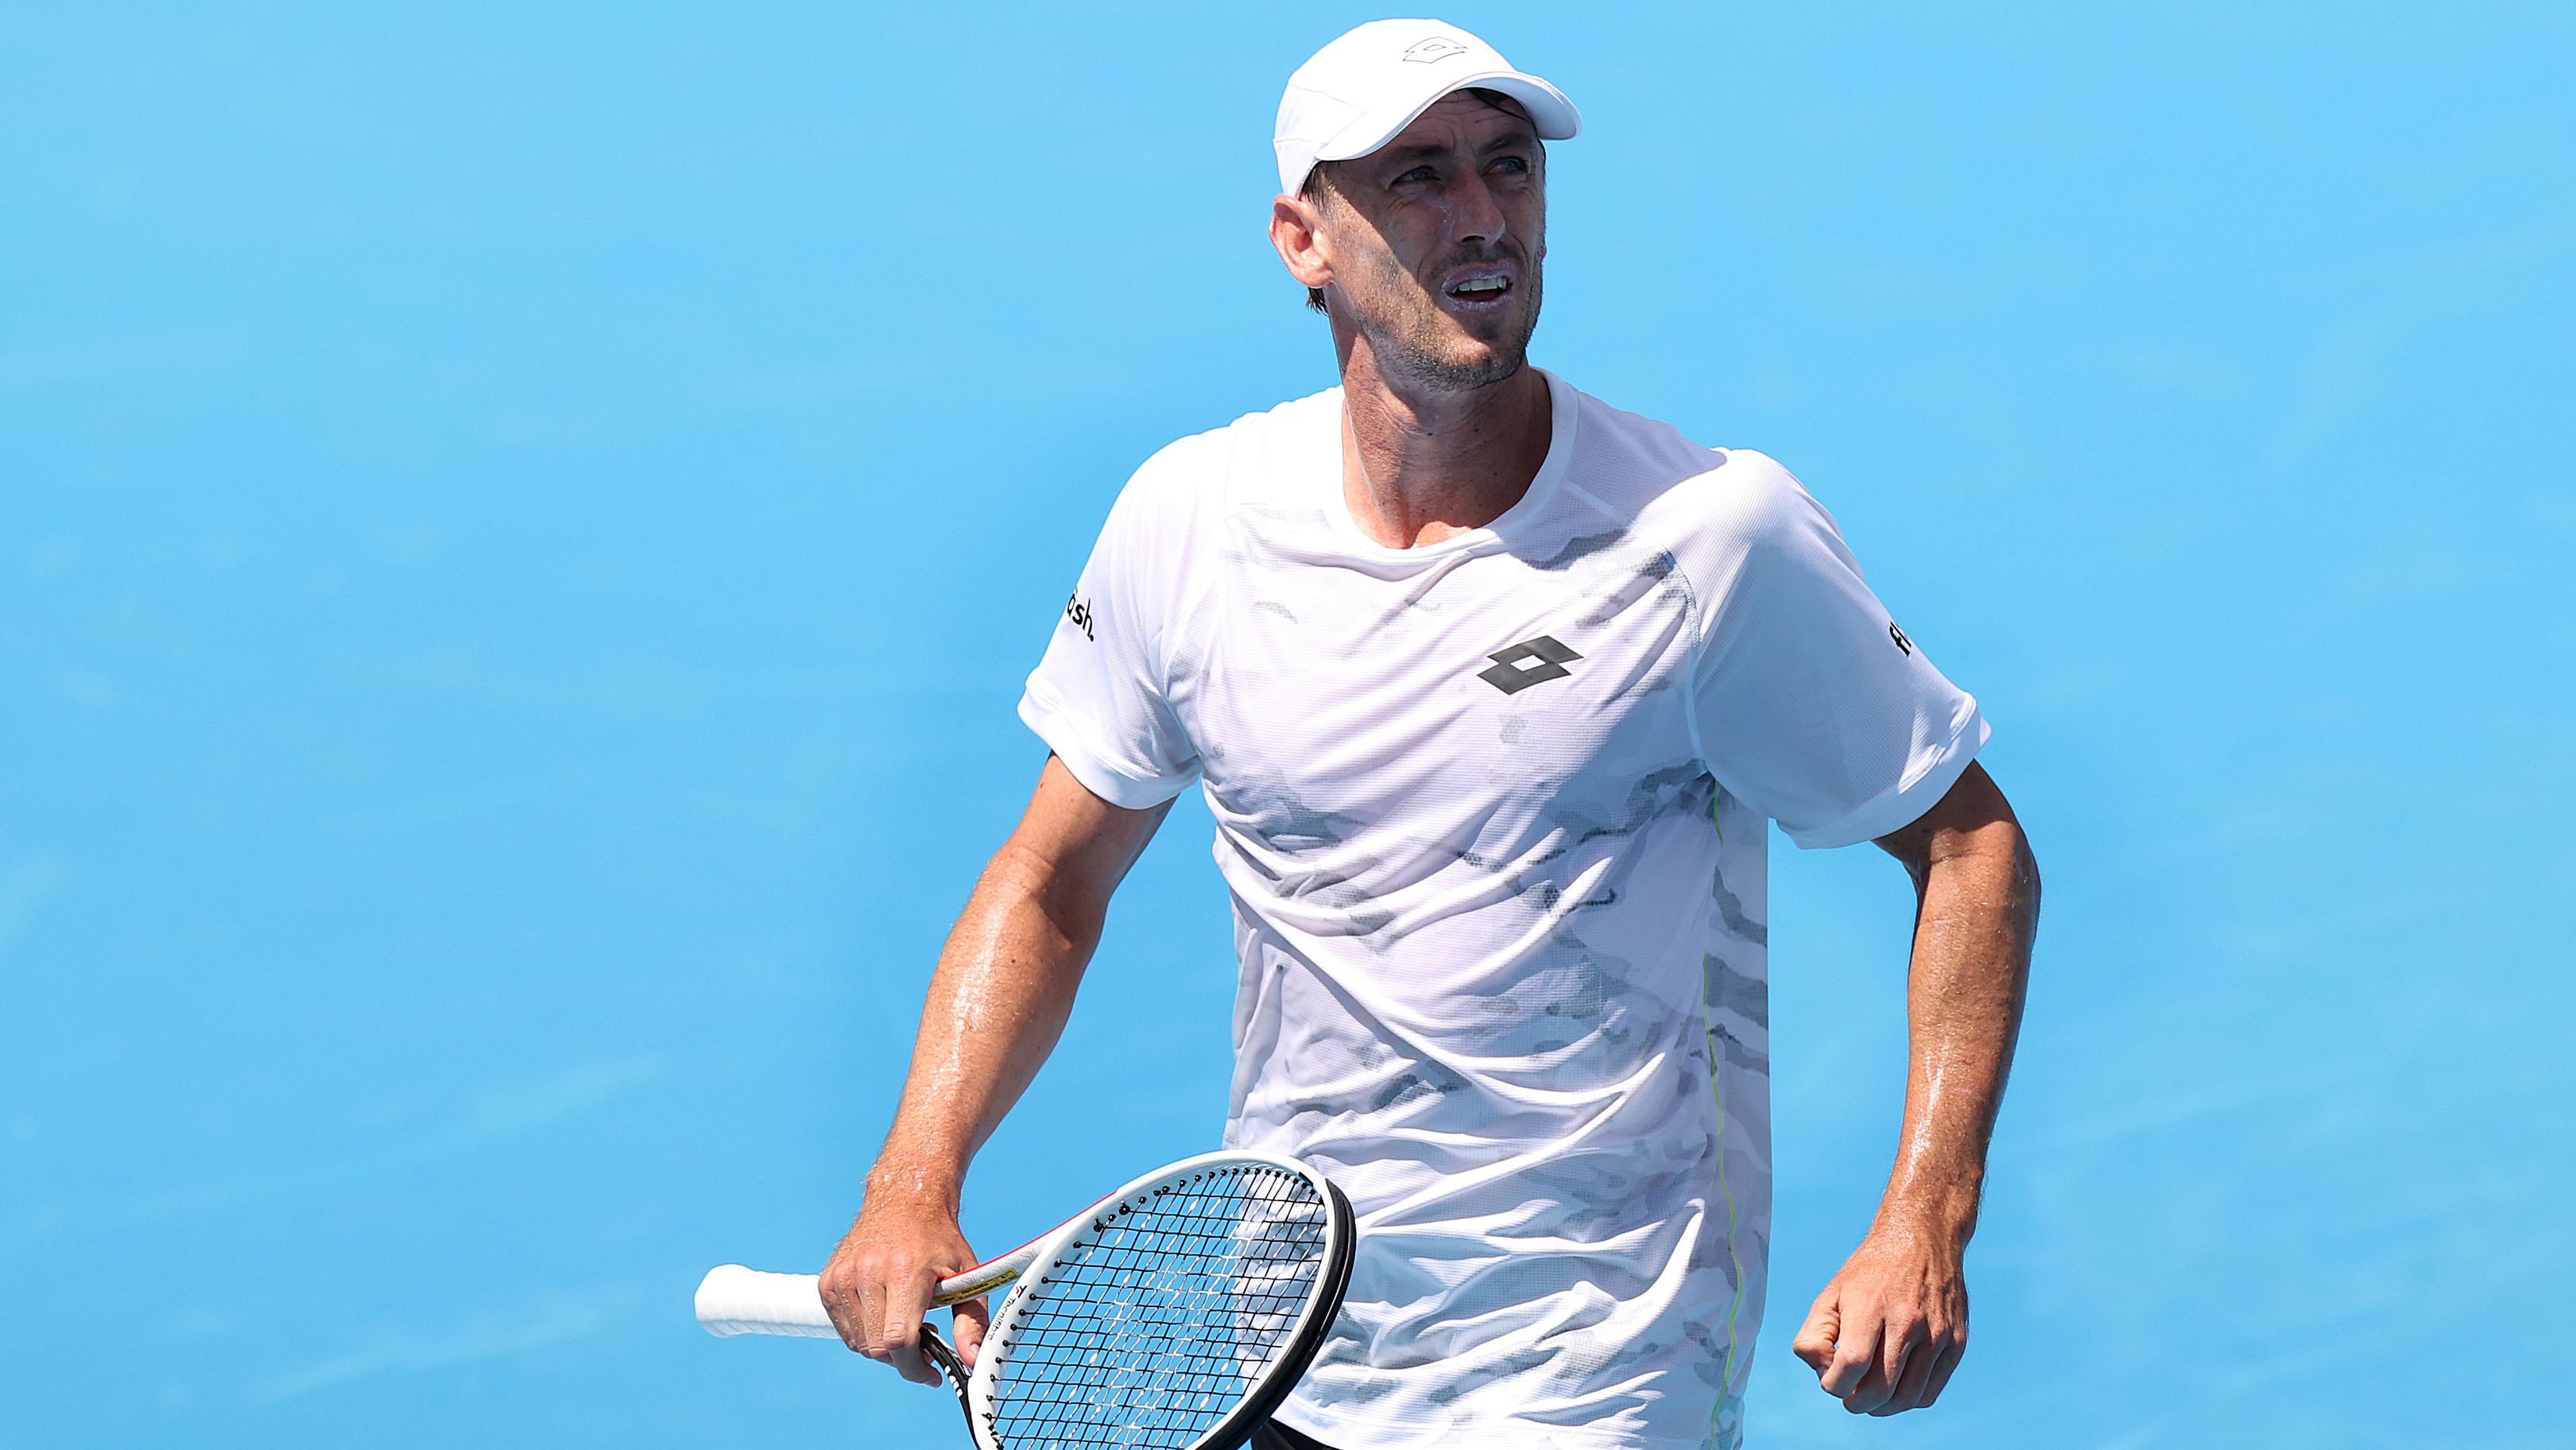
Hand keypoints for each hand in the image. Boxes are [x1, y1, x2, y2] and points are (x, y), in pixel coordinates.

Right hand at [817, 1181, 989, 1385]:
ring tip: (908, 1324)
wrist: (903, 1200)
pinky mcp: (828, 1282)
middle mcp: (867, 1273)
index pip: (897, 1340)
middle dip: (904, 1359)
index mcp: (904, 1271)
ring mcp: (842, 1277)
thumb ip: (971, 1320)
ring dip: (884, 1348)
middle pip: (877, 1348)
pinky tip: (887, 1315)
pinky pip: (846, 1330)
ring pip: (859, 1343)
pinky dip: (866, 1334)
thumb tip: (972, 1360)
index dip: (914, 1368)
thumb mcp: (968, 1274)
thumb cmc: (939, 1239)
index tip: (932, 1375)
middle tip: (926, 1342)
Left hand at [1791, 1222, 1967, 1414]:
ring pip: (1907, 1397)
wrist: (1923, 1238)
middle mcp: (1908, 1320)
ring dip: (1882, 1408)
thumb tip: (1819, 1370)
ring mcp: (1937, 1333)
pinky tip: (1894, 1389)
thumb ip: (1815, 1333)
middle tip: (1848, 1398)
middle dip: (1857, 1402)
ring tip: (1868, 1399)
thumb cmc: (1870, 1272)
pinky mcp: (1956, 1342)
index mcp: (1871, 1305)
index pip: (1852, 1364)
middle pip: (1881, 1387)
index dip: (1835, 1384)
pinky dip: (1908, 1401)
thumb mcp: (1832, 1293)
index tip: (1831, 1381)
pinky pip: (1929, 1392)